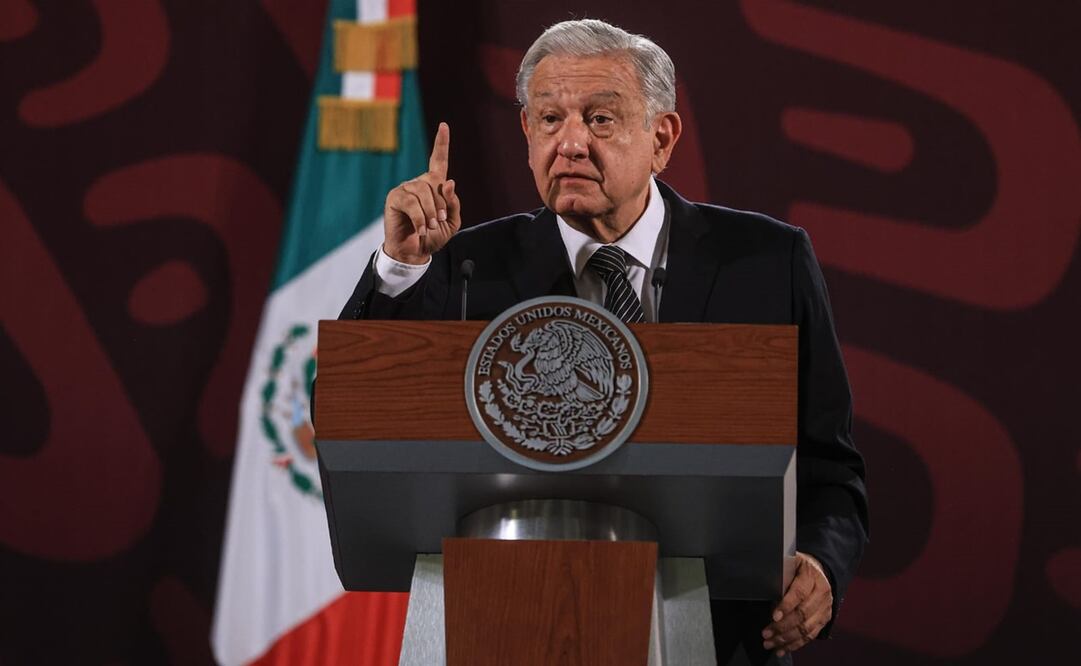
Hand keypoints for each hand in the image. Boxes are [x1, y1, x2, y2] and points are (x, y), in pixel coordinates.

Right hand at [383, 122, 461, 263]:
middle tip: (439, 222)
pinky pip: (411, 202)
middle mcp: (418, 183)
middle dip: (440, 204)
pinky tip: (421, 229)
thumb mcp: (451, 222)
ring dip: (430, 212)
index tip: (444, 125)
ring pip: (422, 192)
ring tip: (430, 227)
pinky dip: (420, 218)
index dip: (442, 143)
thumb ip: (453, 204)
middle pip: (433, 182)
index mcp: (433, 186)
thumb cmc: (432, 236)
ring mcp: (405, 189)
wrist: (414, 252)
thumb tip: (449, 183)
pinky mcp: (394, 198)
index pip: (438, 161)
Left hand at [761, 551, 832, 657]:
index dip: (786, 606)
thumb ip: (779, 575)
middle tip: (766, 633)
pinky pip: (811, 635)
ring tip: (770, 643)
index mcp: (811, 575)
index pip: (800, 593)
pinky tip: (782, 648)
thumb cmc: (798, 567)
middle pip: (803, 613)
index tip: (774, 616)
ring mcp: (825, 607)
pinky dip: (796, 644)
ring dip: (787, 638)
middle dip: (783, 626)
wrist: (818, 570)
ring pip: (807, 628)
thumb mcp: (789, 563)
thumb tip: (763, 588)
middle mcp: (822, 592)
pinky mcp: (824, 619)